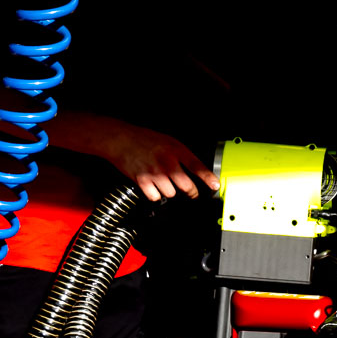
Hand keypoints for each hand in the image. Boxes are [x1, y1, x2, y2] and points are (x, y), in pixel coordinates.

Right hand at [98, 126, 218, 201]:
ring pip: (171, 193)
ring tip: (165, 184)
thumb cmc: (145, 139)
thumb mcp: (169, 141)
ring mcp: (154, 173)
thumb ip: (182, 154)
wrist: (120, 140)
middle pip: (186, 186)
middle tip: (192, 194)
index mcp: (176, 150)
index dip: (208, 178)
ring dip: (170, 192)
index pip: (197, 166)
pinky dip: (155, 195)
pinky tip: (153, 187)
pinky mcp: (142, 181)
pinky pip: (155, 197)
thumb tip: (195, 169)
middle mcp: (167, 162)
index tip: (215, 186)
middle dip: (192, 193)